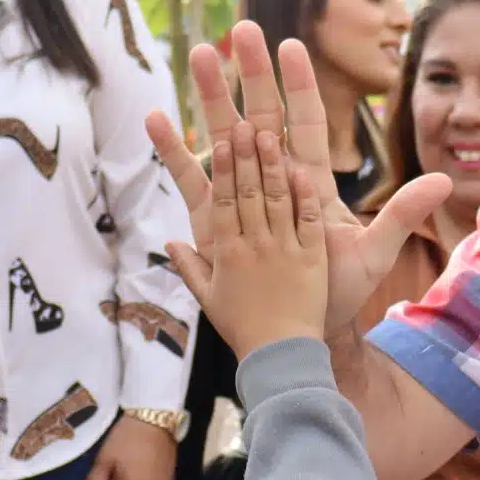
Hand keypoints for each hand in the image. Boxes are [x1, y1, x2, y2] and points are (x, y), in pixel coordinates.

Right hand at [147, 21, 448, 341]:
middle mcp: (273, 177)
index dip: (300, 86)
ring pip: (223, 134)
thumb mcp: (373, 253)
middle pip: (262, 114)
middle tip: (242, 29)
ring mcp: (240, 193)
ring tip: (198, 54)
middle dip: (252, 73)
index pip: (306, 121)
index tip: (292, 46)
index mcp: (310, 180)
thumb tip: (443, 180)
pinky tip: (155, 118)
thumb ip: (401, 214)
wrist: (302, 327)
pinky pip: (190, 178)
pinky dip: (172, 149)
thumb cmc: (338, 288)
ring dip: (210, 95)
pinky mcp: (212, 217)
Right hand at [158, 117, 326, 356]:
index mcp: (227, 252)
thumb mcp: (208, 299)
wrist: (280, 356)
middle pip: (247, 193)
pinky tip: (301, 173)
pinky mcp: (311, 259)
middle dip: (245, 156)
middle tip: (243, 123)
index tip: (224, 140)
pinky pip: (307, 222)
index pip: (224, 201)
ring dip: (271, 166)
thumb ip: (190, 267)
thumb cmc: (242, 327)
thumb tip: (168, 244)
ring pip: (275, 200)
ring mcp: (284, 250)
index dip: (224, 170)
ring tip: (268, 135)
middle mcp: (253, 245)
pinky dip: (304, 198)